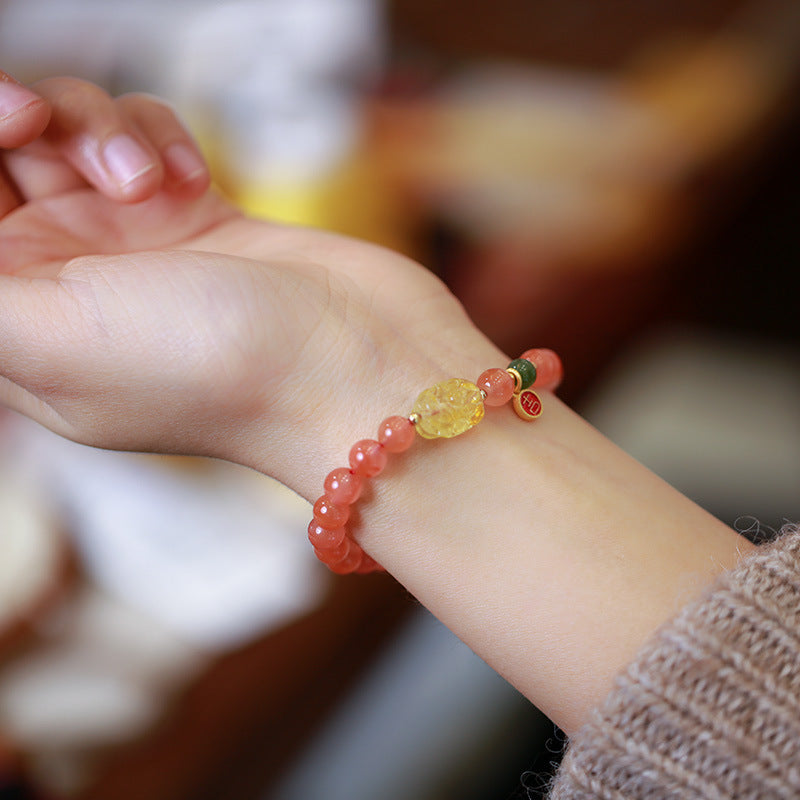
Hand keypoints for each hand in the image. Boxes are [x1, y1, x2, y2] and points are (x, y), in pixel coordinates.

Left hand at [0, 73, 498, 497]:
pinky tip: (193, 184)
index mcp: (17, 324)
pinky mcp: (198, 214)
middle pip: (3, 164)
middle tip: (44, 125)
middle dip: (20, 125)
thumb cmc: (213, 369)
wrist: (352, 368)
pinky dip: (160, 139)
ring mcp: (136, 245)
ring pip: (72, 134)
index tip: (9, 131)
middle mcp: (68, 282)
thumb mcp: (47, 339)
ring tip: (155, 188)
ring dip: (101, 133)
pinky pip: (144, 136)